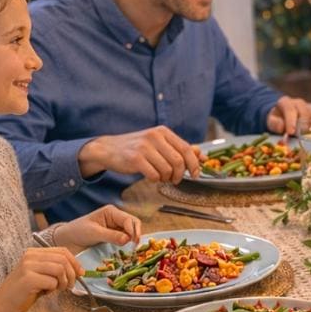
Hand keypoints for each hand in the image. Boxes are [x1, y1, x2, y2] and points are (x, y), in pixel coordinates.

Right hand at [0, 247, 82, 311]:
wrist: (2, 303)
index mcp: (34, 252)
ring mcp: (28, 266)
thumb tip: (80, 270)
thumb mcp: (41, 275)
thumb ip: (56, 268)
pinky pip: (52, 282)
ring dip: (64, 282)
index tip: (80, 273)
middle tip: (69, 286)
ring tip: (57, 290)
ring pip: (60, 269)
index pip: (62, 251)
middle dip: (72, 274)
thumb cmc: (24, 291)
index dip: (75, 262)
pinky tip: (45, 293)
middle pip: (63, 259)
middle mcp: (30, 256)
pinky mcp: (28, 279)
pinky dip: (53, 289)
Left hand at [54, 205, 141, 251]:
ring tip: (131, 250)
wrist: (67, 240)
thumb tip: (128, 239)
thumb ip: (111, 236)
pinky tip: (127, 250)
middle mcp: (116, 218)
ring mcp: (116, 227)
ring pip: (131, 232)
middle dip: (135, 234)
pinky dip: (128, 244)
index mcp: (111, 212)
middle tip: (134, 247)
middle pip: (133, 225)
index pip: (129, 220)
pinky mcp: (114, 236)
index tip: (133, 242)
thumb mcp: (94, 233)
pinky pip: (125, 239)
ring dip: (132, 240)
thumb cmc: (78, 232)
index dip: (133, 231)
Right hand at [78, 126, 200, 182]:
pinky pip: (154, 175)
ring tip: (161, 177)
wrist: (108, 149)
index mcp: (163, 132)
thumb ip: (179, 149)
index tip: (195, 174)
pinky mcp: (135, 159)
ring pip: (167, 170)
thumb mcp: (159, 144)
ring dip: (166, 178)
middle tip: (175, 179)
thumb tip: (202, 156)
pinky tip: (151, 177)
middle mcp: (155, 137)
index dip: (194, 164)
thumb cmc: (137, 148)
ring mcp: (144, 147)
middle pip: (178, 161)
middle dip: (179, 174)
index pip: (187, 149)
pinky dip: (155, 180)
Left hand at [266, 96, 310, 135]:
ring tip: (305, 136)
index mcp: (286, 102)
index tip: (291, 132)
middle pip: (304, 112)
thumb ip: (274, 123)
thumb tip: (282, 127)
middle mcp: (298, 103)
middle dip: (302, 124)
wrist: (281, 115)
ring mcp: (308, 108)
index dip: (291, 121)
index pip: (290, 110)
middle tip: (299, 135)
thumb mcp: (270, 121)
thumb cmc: (276, 119)